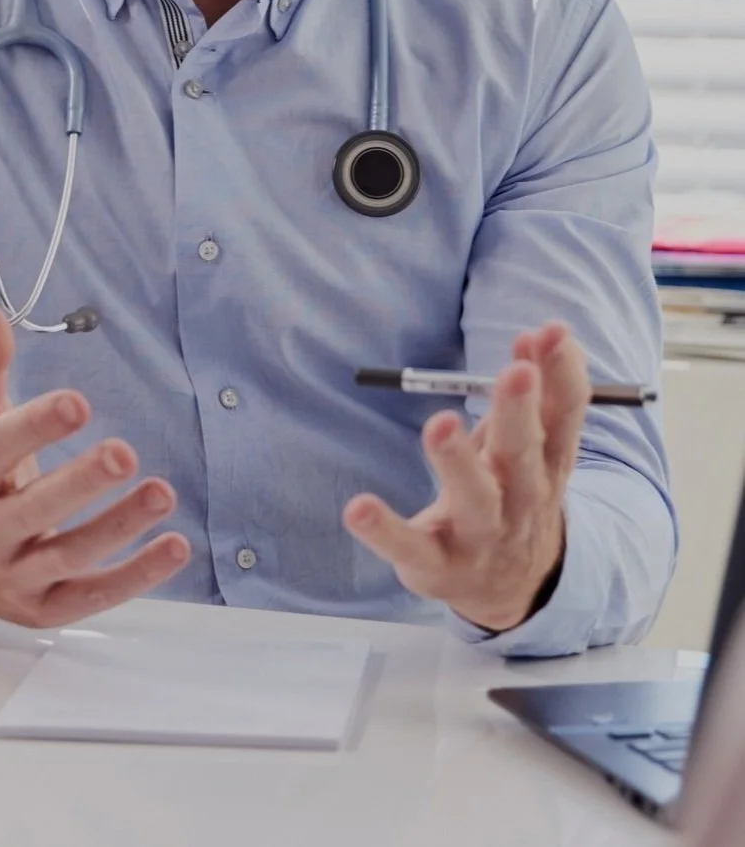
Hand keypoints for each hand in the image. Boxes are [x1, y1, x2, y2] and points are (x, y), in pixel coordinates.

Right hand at [0, 304, 190, 625]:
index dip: (35, 428)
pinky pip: (91, 596)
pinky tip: (175, 546)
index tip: (77, 403)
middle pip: (34, 510)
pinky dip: (136, 575)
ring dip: (119, 526)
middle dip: (80, 484)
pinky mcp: (43, 608)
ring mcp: (15, 575)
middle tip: (124, 454)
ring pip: (69, 555)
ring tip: (162, 493)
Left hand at [341, 321, 589, 631]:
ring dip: (458, 461)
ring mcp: (481, 536)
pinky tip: (358, 508)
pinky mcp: (438, 566)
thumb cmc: (515, 495)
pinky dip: (384, 529)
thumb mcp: (532, 449)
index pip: (563, 416)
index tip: (554, 331)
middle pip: (523, 453)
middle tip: (517, 372)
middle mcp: (521, 500)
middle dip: (519, 412)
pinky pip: (410, 546)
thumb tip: (533, 334)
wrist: (515, 589)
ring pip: (475, 499)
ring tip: (440, 424)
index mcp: (546, 465)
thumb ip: (535, 395)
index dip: (562, 374)